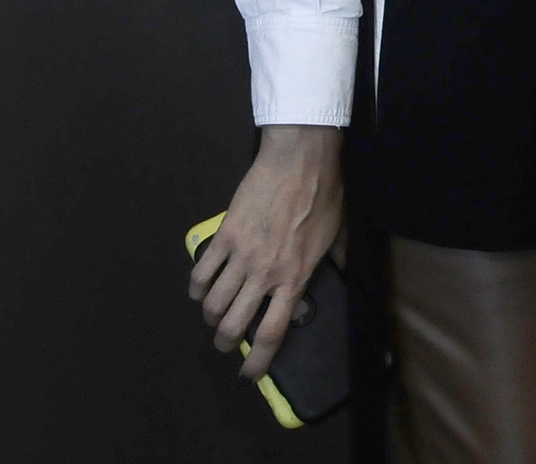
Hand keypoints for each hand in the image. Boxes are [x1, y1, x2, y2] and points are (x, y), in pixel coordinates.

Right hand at [187, 125, 345, 380]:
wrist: (300, 161)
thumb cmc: (324, 194)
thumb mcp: (337, 234)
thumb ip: (332, 262)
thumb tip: (338, 276)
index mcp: (295, 278)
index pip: (272, 332)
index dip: (257, 362)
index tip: (248, 375)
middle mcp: (265, 274)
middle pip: (234, 325)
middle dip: (225, 342)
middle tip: (225, 342)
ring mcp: (242, 256)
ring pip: (213, 304)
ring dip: (210, 317)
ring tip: (214, 316)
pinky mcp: (224, 237)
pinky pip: (201, 274)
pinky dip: (197, 288)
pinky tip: (201, 290)